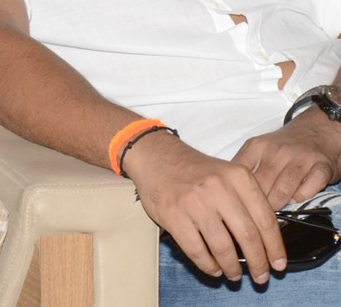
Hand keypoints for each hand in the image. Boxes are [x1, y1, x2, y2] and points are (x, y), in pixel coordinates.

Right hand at [124, 128, 286, 282]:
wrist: (156, 156)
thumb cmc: (196, 170)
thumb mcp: (228, 174)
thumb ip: (247, 200)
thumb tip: (267, 239)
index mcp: (238, 177)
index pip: (266, 220)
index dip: (275, 248)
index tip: (278, 264)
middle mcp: (218, 187)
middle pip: (248, 236)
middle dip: (258, 263)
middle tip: (260, 277)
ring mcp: (194, 201)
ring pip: (222, 247)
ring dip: (232, 268)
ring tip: (234, 275)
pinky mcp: (173, 214)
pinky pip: (196, 249)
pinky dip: (208, 265)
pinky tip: (214, 268)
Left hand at [233, 107, 340, 209]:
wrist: (314, 132)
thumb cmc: (281, 147)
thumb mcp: (256, 149)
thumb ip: (242, 166)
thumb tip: (226, 190)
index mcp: (257, 146)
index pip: (242, 176)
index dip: (240, 193)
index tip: (240, 203)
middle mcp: (278, 150)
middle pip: (262, 186)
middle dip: (259, 203)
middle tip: (259, 210)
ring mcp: (301, 158)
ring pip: (283, 191)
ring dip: (279, 204)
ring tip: (276, 206)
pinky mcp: (322, 167)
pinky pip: (307, 191)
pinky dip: (301, 198)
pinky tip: (297, 196)